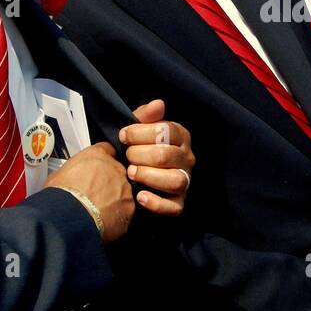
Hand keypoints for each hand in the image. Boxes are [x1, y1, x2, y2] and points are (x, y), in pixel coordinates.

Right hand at [44, 142, 134, 241]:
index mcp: (98, 155)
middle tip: (95, 194)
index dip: (101, 161)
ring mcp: (125, 187)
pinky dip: (119, 216)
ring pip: (123, 192)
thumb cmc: (61, 194)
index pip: (107, 150)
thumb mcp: (58, 175)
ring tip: (98, 210)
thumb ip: (70, 171)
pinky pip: (126, 210)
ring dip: (115, 199)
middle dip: (109, 182)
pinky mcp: (129, 207)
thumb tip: (66, 179)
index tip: (96, 170)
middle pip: (117, 172)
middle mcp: (115, 168)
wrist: (70, 215)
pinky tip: (105, 221)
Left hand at [118, 99, 193, 214]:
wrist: (128, 181)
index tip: (123, 136)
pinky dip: (156, 202)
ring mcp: (185, 182)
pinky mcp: (178, 203)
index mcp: (180, 137)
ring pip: (175, 180)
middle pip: (166, 155)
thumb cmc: (137, 151)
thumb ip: (145, 117)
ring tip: (131, 174)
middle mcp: (187, 159)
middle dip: (140, 155)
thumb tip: (158, 104)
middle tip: (126, 157)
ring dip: (148, 176)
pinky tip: (140, 196)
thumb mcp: (138, 132)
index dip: (140, 133)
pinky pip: (173, 207)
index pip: (166, 131)